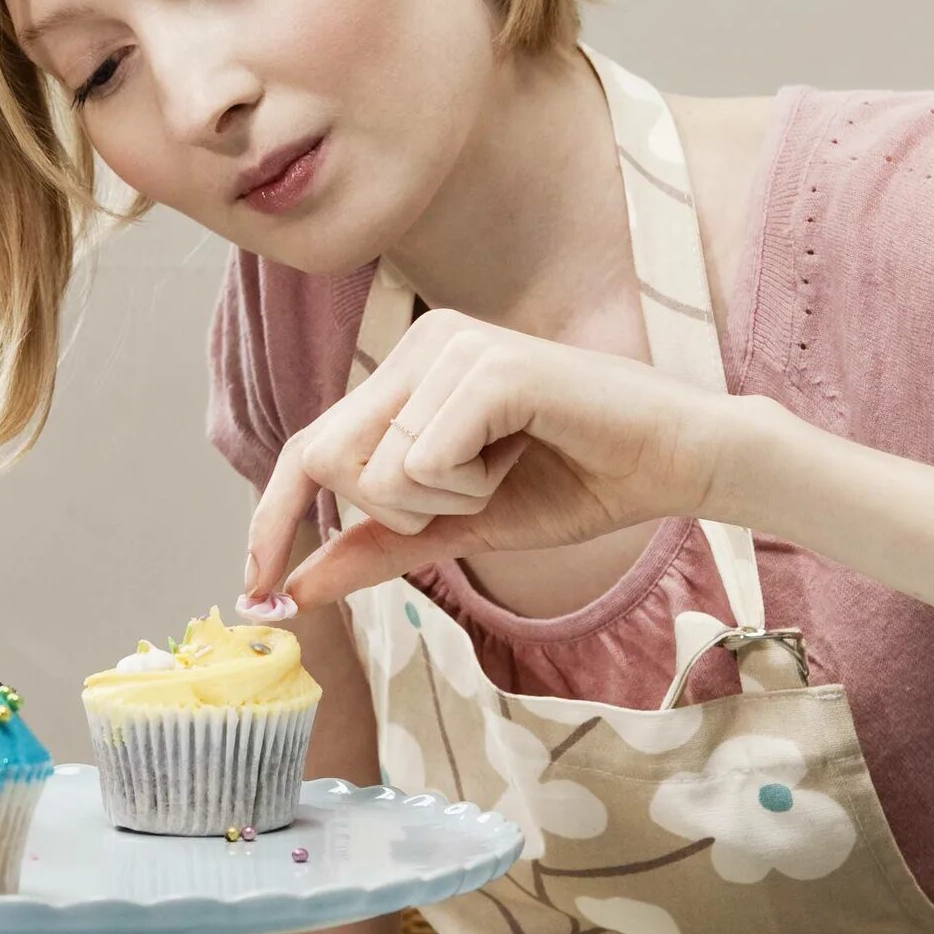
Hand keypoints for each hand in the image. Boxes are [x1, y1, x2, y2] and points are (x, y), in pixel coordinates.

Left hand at [242, 308, 770, 609]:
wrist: (674, 462)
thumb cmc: (576, 480)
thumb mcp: (459, 526)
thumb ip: (377, 547)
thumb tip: (296, 587)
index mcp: (406, 373)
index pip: (308, 449)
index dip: (274, 519)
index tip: (258, 589)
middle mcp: (419, 345)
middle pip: (329, 462)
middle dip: (394, 511)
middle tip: (470, 493)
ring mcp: (452, 347)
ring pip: (379, 469)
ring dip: (444, 500)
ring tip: (507, 466)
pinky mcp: (490, 366)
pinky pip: (428, 460)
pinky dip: (472, 485)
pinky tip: (525, 452)